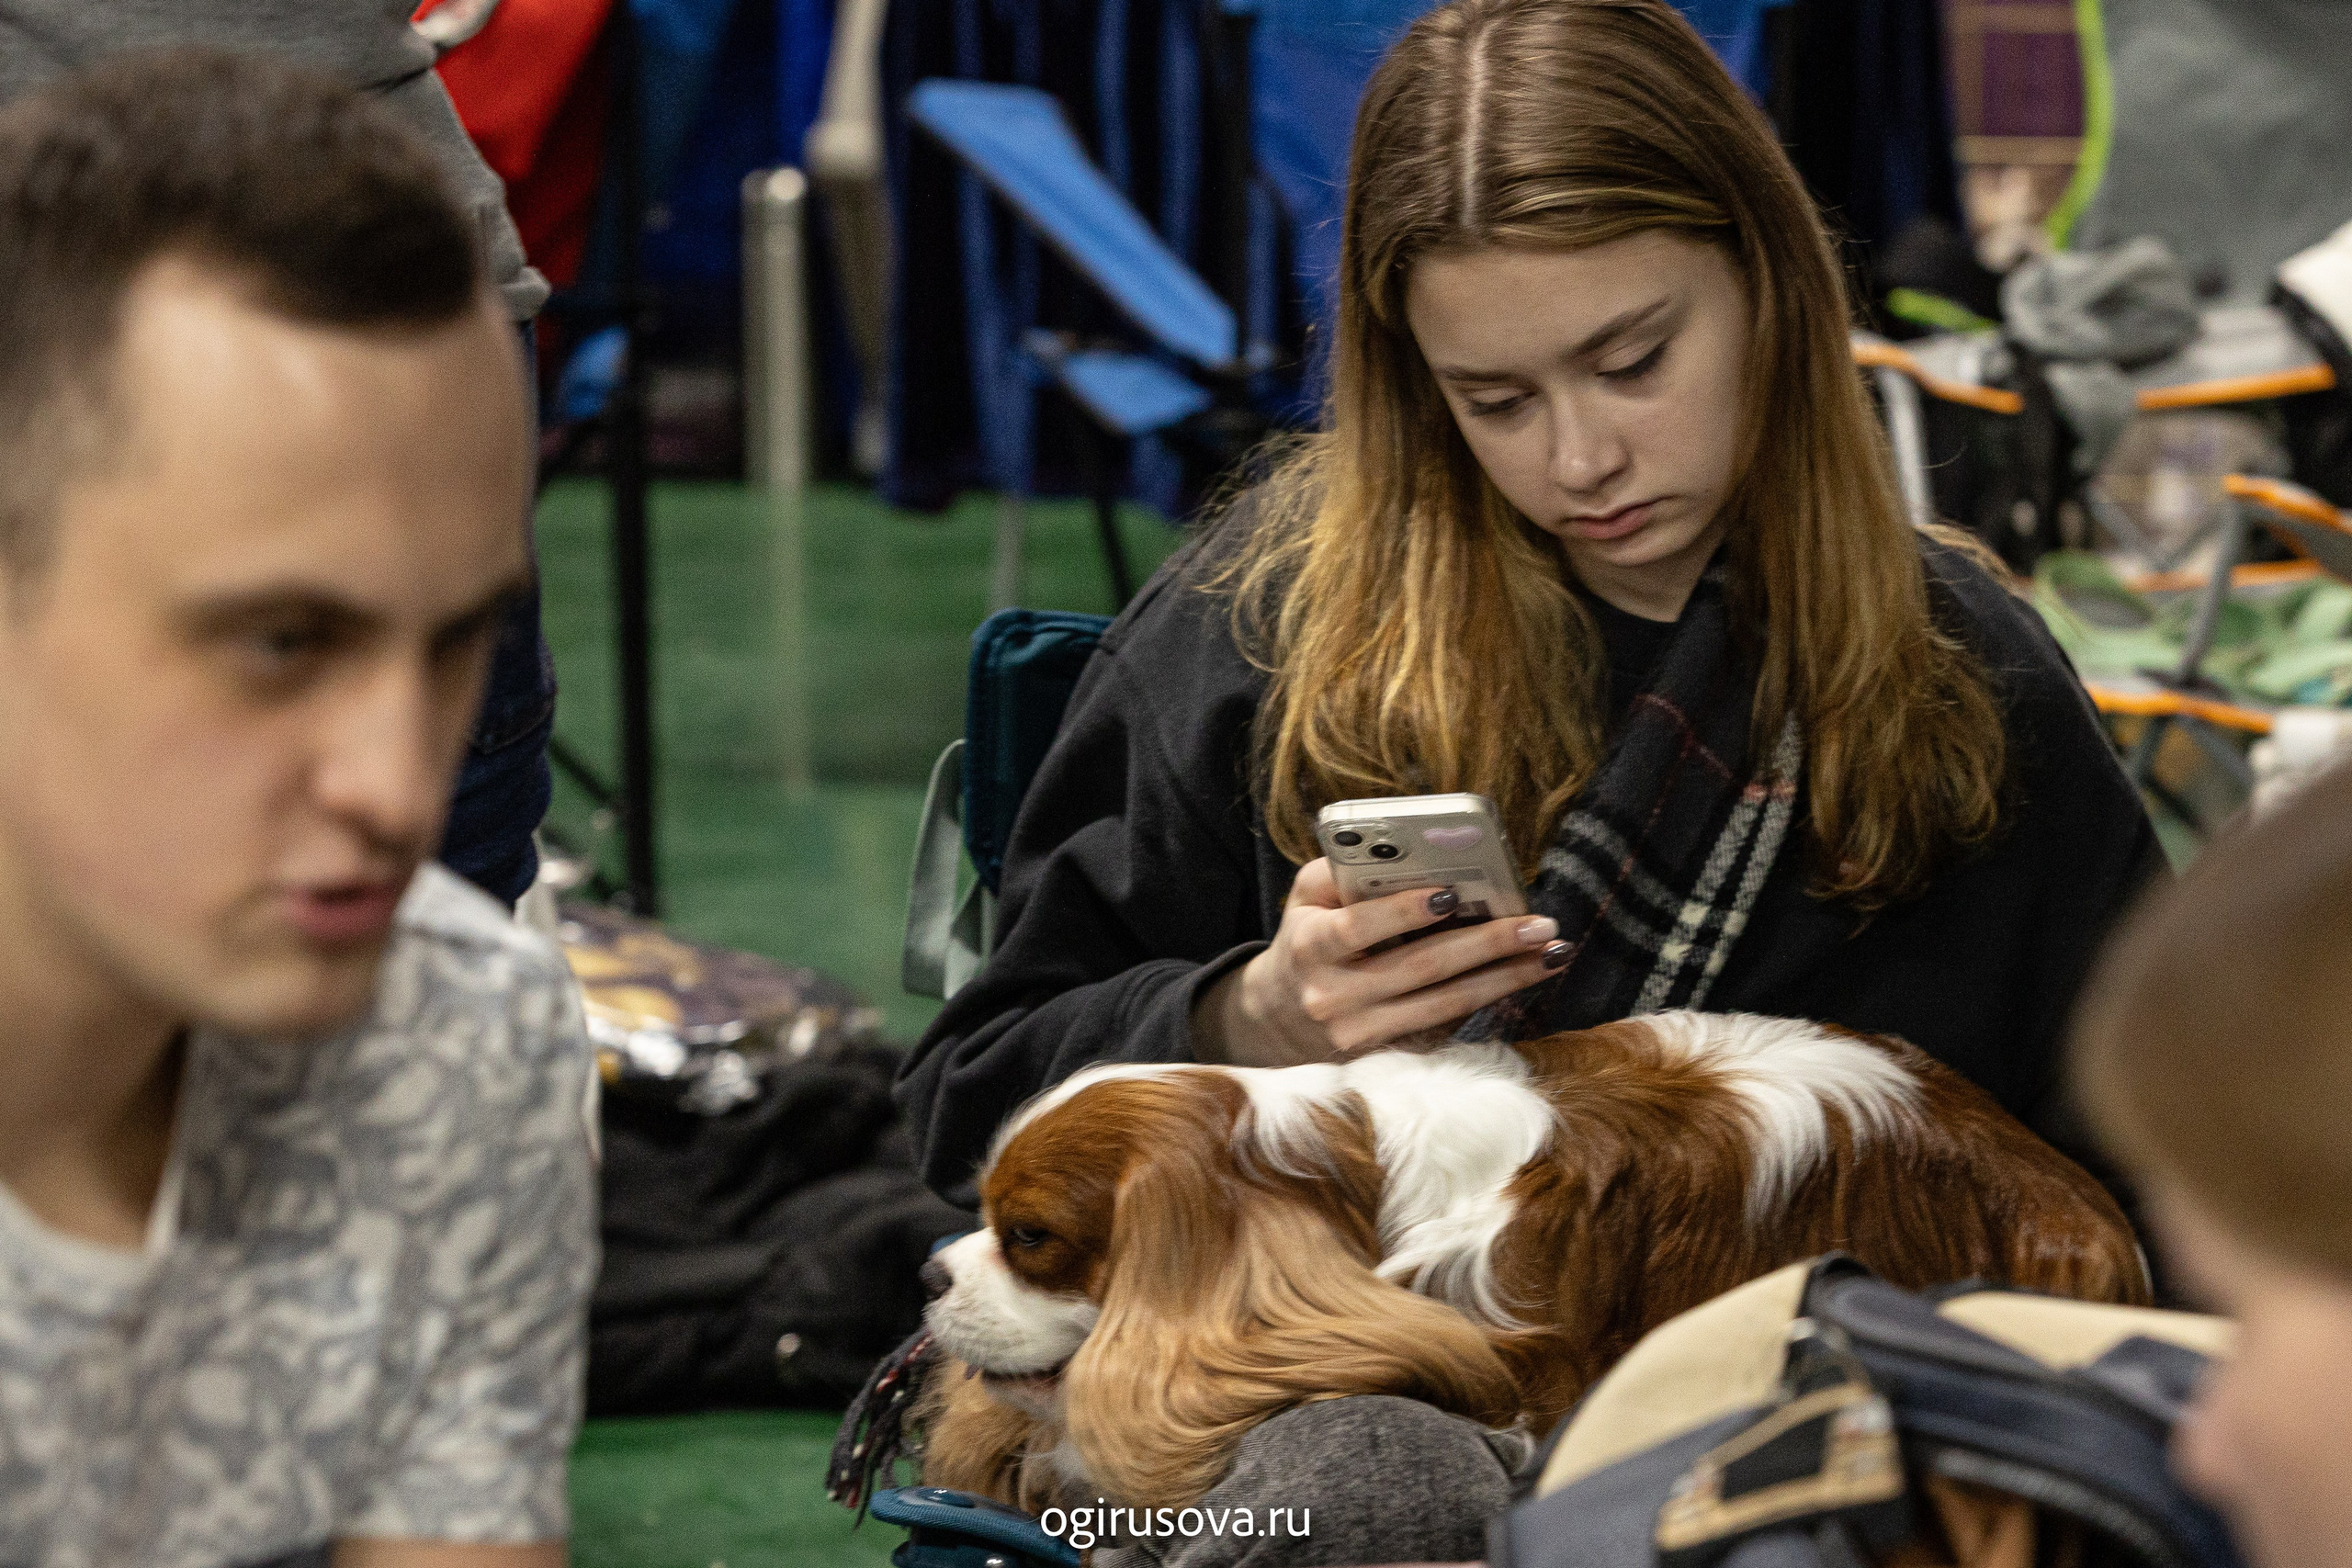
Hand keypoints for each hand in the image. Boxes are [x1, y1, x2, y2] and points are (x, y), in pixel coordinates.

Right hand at [1194, 859, 1568, 1066]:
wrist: (1280, 1019)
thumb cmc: (1307, 939)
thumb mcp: (1307, 898)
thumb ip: (1343, 870)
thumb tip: (1408, 853)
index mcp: (1310, 948)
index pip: (1358, 927)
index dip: (1404, 911)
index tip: (1453, 892)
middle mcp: (1333, 998)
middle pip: (1419, 969)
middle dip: (1485, 944)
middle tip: (1538, 923)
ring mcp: (1361, 1036)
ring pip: (1444, 1005)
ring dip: (1505, 978)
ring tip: (1552, 952)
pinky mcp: (1387, 1057)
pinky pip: (1446, 1026)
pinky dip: (1489, 999)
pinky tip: (1524, 975)